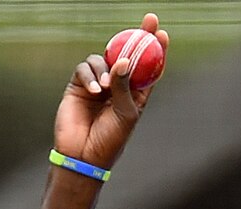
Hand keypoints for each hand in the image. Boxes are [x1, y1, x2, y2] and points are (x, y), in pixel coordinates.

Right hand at [54, 13, 168, 168]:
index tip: (161, 33)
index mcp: (136, 93)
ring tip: (105, 89)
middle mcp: (118, 85)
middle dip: (137, 36)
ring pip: (103, 59)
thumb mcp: (125, 113)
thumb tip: (125, 59)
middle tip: (148, 22)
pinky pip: (84, 69)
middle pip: (128, 54)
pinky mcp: (78, 85)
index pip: (148, 66)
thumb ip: (125, 86)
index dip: (155, 48)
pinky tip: (94, 90)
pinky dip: (90, 75)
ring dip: (106, 68)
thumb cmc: (111, 139)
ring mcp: (98, 83)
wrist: (83, 155)